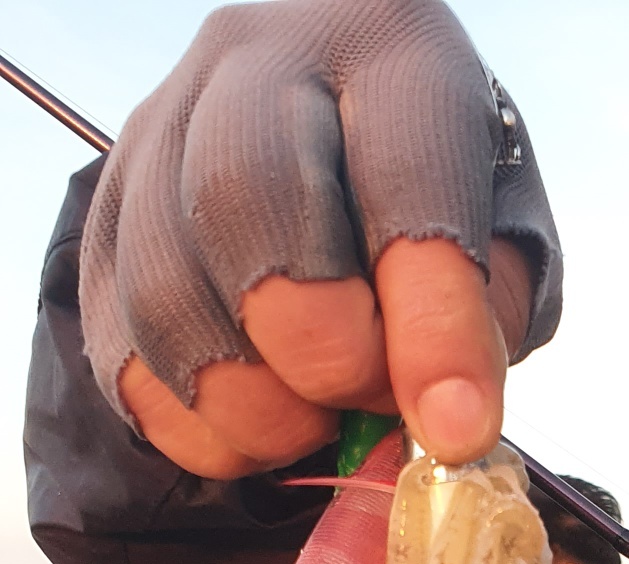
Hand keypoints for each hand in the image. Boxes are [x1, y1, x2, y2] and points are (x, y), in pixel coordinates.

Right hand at [80, 0, 556, 476]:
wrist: (345, 142)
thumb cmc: (444, 191)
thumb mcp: (506, 233)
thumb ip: (487, 315)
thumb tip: (445, 420)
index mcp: (389, 50)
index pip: (405, 183)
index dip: (432, 327)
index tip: (457, 428)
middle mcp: (253, 64)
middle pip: (241, 203)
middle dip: (315, 346)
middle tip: (364, 402)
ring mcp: (156, 135)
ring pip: (161, 288)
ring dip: (248, 401)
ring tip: (316, 425)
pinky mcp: (105, 222)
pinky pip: (116, 346)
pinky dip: (189, 420)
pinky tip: (253, 432)